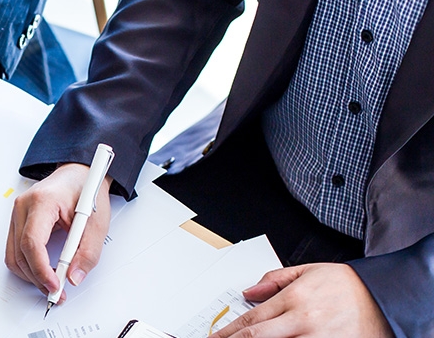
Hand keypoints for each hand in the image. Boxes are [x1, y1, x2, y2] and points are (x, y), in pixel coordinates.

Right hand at [5, 163, 111, 302]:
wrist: (78, 174)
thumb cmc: (86, 190)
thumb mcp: (96, 222)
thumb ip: (87, 252)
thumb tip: (74, 277)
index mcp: (42, 201)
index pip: (32, 242)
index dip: (42, 269)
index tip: (56, 285)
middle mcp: (23, 206)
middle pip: (20, 253)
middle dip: (37, 278)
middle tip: (58, 292)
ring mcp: (17, 214)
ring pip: (14, 256)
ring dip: (31, 275)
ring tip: (53, 284)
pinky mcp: (17, 222)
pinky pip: (15, 251)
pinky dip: (28, 266)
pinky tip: (44, 271)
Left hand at [210, 263, 392, 337]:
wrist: (388, 300)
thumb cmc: (350, 286)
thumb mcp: (310, 271)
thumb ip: (276, 279)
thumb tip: (249, 291)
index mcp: (296, 299)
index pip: (252, 319)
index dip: (228, 331)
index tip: (215, 337)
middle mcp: (304, 321)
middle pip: (257, 337)